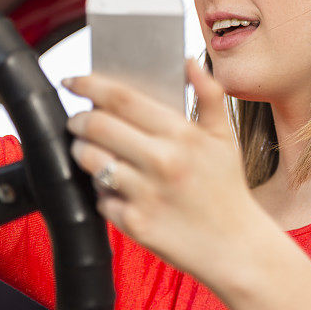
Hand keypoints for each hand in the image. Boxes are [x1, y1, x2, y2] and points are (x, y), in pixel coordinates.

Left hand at [63, 59, 260, 288]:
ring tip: (96, 153)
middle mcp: (162, 162)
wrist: (236, 248)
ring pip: (90, 161)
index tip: (74, 81)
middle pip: (96, 126)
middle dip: (79, 120)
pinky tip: (120, 190)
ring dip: (84, 152)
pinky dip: (103, 192)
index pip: (122, 98)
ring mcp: (146, 194)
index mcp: (183, 135)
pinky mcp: (135, 224)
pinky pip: (100, 198)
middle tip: (80, 121)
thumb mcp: (225, 137)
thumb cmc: (227, 188)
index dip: (89, 84)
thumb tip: (189, 61)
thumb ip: (209, 95)